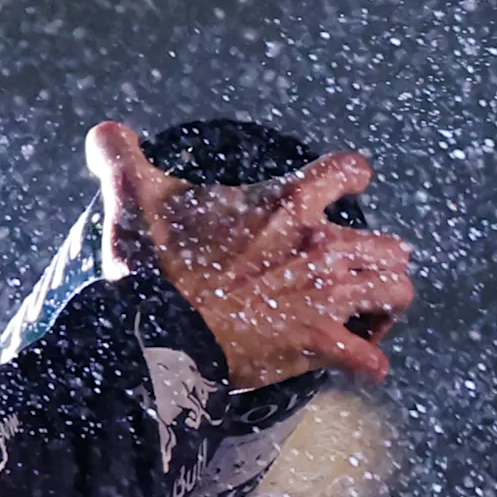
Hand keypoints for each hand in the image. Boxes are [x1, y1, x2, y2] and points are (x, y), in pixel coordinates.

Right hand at [84, 122, 414, 387]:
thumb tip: (102, 130)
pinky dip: (369, 363)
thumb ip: (121, 157)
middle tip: (364, 268)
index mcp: (287, 203)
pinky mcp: (319, 343)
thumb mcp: (134, 197)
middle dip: (382, 256)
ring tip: (372, 314)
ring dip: (385, 303)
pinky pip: (369, 359)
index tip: (353, 179)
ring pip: (394, 291)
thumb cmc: (154, 262)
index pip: (346, 171)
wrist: (159, 330)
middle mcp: (321, 246)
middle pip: (388, 244)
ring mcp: (326, 296)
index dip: (352, 175)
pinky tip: (363, 366)